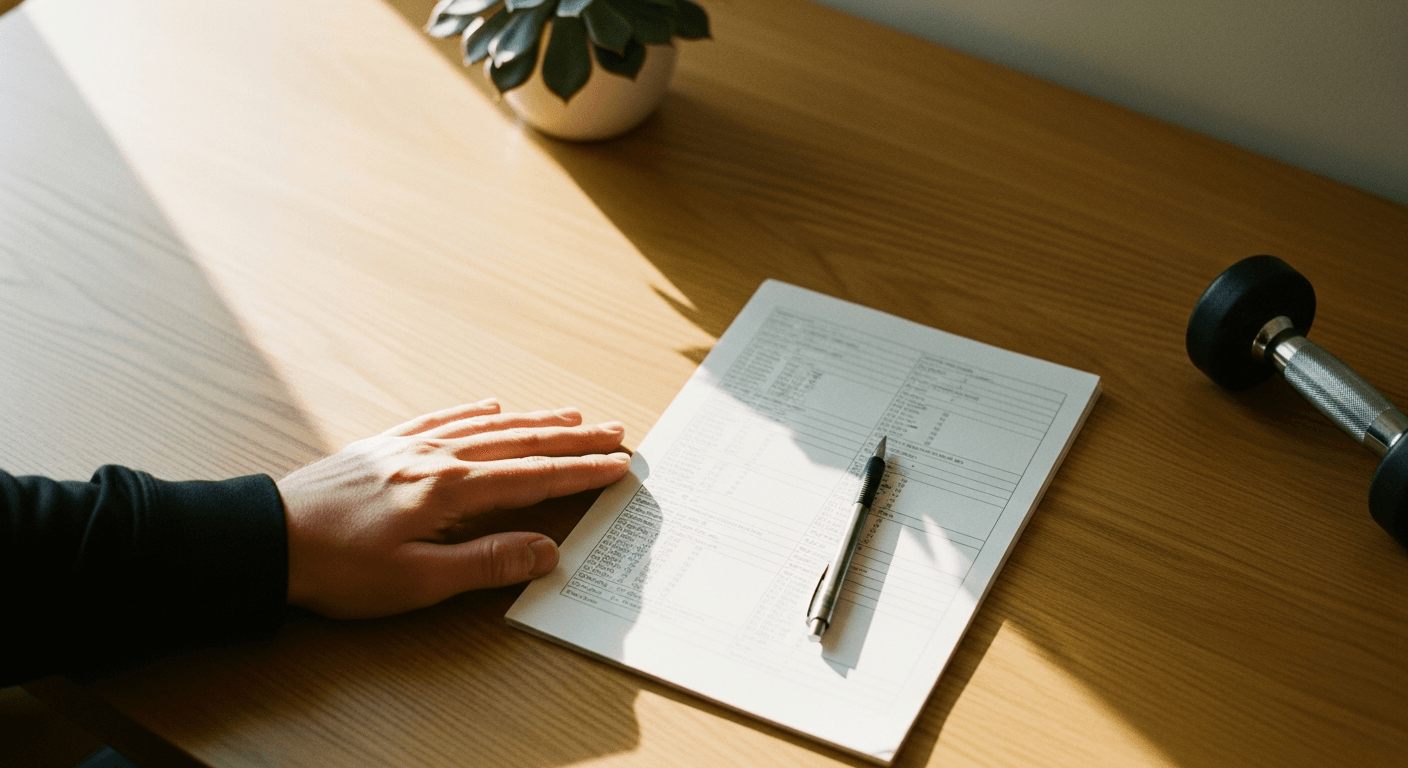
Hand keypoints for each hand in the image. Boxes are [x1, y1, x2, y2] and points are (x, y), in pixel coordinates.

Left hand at [277, 399, 628, 618]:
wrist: (267, 539)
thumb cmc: (340, 569)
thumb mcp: (417, 582)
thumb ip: (486, 562)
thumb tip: (547, 551)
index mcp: (451, 490)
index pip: (534, 478)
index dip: (581, 472)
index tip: (619, 466)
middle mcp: (438, 456)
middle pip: (522, 442)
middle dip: (574, 438)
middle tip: (617, 432)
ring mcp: (411, 444)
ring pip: (490, 425)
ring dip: (536, 420)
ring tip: (574, 414)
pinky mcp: (385, 444)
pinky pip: (445, 416)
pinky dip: (476, 411)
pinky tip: (492, 406)